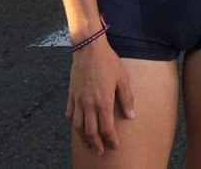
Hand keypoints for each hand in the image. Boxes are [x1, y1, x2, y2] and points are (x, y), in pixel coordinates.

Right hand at [66, 38, 135, 154]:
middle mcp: (88, 104)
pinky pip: (69, 115)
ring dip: (84, 138)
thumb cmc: (109, 62)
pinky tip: (77, 128)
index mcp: (103, 101)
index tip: (114, 146)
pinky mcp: (71, 95)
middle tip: (101, 152)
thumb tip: (131, 116)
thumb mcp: (123, 79)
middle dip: (96, 144)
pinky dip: (73, 125)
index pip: (106, 128)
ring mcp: (78, 100)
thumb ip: (127, 99)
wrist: (89, 49)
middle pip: (90, 132)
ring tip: (89, 144)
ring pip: (78, 126)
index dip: (111, 139)